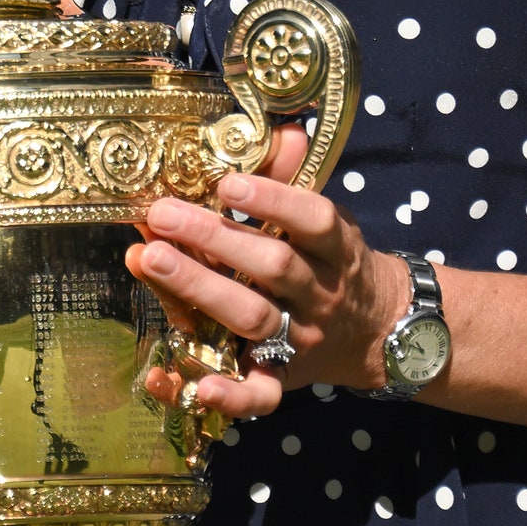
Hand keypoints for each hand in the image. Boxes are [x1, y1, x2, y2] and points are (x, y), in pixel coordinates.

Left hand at [124, 130, 408, 421]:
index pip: (314, 221)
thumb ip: (295, 178)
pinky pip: (253, 395)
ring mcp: (301, 341)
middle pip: (272, 268)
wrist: (378, 331)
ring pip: (252, 320)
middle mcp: (321, 295)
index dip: (275, 200)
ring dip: (198, 290)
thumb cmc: (333, 261)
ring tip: (148, 259)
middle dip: (214, 239)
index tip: (228, 182)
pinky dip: (215, 391)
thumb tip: (282, 130)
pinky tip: (165, 374)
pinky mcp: (282, 382)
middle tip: (160, 215)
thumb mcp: (327, 219)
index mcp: (337, 248)